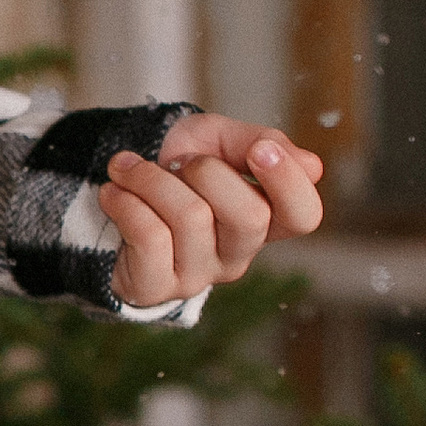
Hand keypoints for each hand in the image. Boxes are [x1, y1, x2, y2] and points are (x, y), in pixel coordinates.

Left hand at [103, 116, 324, 306]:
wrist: (113, 187)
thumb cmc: (174, 165)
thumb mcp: (216, 138)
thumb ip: (257, 142)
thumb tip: (311, 166)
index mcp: (265, 218)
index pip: (303, 216)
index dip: (288, 183)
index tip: (259, 150)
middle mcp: (238, 253)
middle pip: (249, 217)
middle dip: (206, 172)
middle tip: (176, 161)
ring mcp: (198, 275)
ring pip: (191, 218)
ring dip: (151, 179)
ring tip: (128, 169)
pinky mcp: (155, 287)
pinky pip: (150, 237)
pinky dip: (126, 202)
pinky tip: (114, 193)